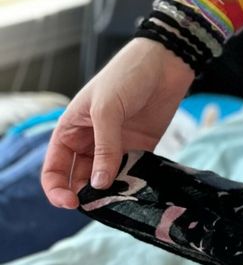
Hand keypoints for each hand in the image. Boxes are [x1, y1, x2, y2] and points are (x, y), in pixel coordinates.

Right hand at [40, 38, 195, 209]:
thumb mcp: (107, 109)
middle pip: (81, 180)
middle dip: (88, 195)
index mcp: (71, 130)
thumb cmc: (126, 75)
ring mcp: (116, 146)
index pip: (54, 169)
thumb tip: (99, 184)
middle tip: (102, 203)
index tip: (70, 202)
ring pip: (107, 181)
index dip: (57, 189)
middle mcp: (91, 142)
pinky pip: (133, 173)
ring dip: (112, 193)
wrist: (165, 61)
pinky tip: (139, 190)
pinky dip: (134, 184)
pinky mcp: (141, 148)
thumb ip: (104, 147)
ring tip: (122, 199)